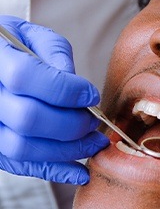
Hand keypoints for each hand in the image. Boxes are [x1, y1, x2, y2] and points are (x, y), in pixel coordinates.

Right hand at [0, 16, 108, 183]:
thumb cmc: (15, 47)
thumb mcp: (32, 36)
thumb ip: (55, 53)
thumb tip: (77, 87)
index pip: (26, 77)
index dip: (66, 90)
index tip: (92, 95)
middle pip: (27, 118)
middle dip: (71, 124)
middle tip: (94, 121)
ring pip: (22, 148)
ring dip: (67, 151)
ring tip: (94, 143)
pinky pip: (20, 166)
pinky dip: (54, 172)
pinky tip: (80, 171)